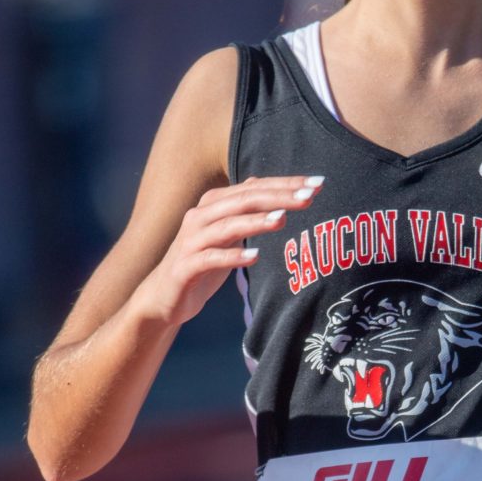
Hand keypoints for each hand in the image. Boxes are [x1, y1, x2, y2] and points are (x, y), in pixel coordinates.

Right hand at [137, 174, 322, 327]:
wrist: (164, 298)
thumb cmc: (201, 264)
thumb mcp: (226, 235)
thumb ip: (243, 212)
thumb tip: (265, 186)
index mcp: (214, 205)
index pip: (255, 188)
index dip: (285, 184)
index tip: (317, 183)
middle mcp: (200, 216)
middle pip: (244, 200)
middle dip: (278, 196)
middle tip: (310, 196)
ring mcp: (191, 241)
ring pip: (227, 225)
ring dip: (256, 222)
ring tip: (284, 221)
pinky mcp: (185, 267)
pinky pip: (210, 258)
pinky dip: (232, 256)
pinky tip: (255, 257)